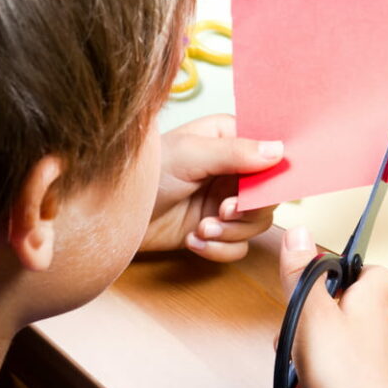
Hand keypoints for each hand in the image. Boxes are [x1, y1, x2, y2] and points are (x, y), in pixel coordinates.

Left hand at [140, 114, 281, 260]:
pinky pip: (237, 247)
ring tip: (202, 228)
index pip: (270, 152)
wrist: (110, 215)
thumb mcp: (190, 155)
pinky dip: (219, 248)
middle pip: (268, 195)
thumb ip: (235, 152)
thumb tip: (278, 150)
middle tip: (224, 210)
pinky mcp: (213, 230)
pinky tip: (194, 241)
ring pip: (256, 224)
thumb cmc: (142, 174)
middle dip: (248, 209)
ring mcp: (223, 202)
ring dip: (232, 232)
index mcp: (228, 139)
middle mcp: (231, 171)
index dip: (274, 172)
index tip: (267, 186)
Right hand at [278, 227, 387, 387]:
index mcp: (372, 301)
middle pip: (339, 311)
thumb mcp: (312, 314)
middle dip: (306, 326)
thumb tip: (299, 232)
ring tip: (293, 377)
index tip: (315, 280)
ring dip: (301, 363)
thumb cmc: (347, 376)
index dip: (344, 272)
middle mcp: (377, 329)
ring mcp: (371, 363)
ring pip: (329, 349)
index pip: (371, 271)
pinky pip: (329, 382)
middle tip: (291, 337)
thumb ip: (302, 273)